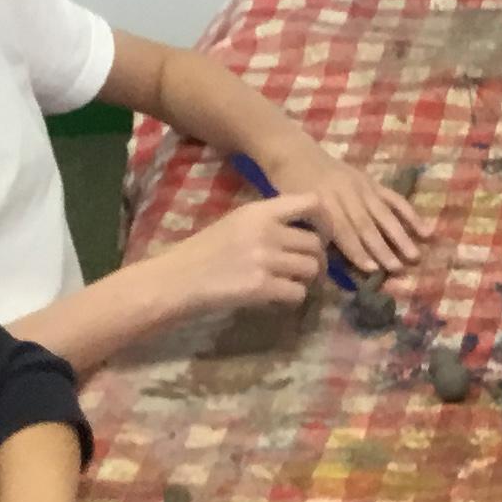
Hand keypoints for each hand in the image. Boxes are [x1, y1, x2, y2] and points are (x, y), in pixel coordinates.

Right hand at [151, 193, 326, 320]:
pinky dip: (292, 298)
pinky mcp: (261, 286)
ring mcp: (264, 259)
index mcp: (260, 211)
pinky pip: (298, 293)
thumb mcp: (237, 223)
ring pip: (312, 269)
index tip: (320, 235)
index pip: (312, 203)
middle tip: (307, 271)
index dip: (325, 221)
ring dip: (306, 280)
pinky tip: (278, 298)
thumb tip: (306, 231)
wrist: (176, 279)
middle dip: (317, 260)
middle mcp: (266, 231)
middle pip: (316, 244)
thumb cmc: (204, 251)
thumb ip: (270, 222)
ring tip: (291, 284)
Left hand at [258, 139, 425, 278]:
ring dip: (400, 236)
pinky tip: (425, 230)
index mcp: (323, 202)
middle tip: (397, 269)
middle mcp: (346, 194)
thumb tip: (332, 260)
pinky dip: (410, 214)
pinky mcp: (373, 182)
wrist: (294, 154)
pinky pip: (395, 199)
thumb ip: (313, 230)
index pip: (343, 230)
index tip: (371, 269)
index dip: (358, 250)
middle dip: (383, 248)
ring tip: (414, 255)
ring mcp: (362, 187)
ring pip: (384, 213)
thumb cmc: (289, 188)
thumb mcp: (293, 209)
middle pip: (367, 224)